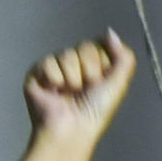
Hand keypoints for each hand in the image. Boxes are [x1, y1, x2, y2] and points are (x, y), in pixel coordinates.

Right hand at [11, 31, 137, 160]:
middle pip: (84, 47)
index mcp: (94, 67)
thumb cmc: (95, 111)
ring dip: (72, 76)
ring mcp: (56, 70)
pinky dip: (54, 77)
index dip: (102, 62)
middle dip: (89, 70)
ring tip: (69, 93)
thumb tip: (109, 32)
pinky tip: (54, 91)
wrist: (71, 128)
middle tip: (85, 90)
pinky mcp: (37, 75)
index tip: (101, 81)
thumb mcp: (119, 83)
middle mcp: (75, 66)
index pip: (99, 45)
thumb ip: (124, 56)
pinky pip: (47, 61)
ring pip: (67, 54)